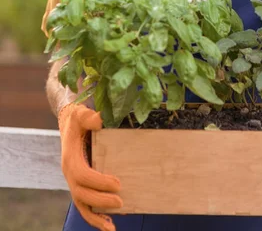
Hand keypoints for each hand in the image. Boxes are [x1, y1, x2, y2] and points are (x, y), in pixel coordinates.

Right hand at [58, 103, 122, 230]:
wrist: (69, 124)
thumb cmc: (78, 119)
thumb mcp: (81, 113)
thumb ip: (89, 117)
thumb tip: (99, 120)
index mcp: (70, 159)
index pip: (82, 175)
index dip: (98, 182)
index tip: (117, 183)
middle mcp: (70, 173)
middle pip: (82, 194)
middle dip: (100, 200)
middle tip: (121, 201)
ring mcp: (74, 181)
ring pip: (81, 205)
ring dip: (96, 217)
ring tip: (112, 226)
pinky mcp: (80, 185)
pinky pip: (84, 205)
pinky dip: (94, 217)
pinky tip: (108, 224)